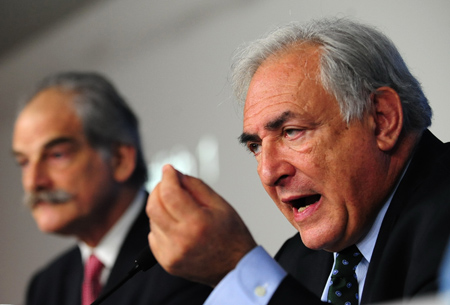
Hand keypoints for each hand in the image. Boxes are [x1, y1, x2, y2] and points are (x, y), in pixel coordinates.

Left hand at [146, 164, 256, 285]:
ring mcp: (172, 254)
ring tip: (177, 208)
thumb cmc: (231, 236)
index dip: (167, 177)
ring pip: (152, 220)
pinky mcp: (167, 262)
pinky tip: (175, 225)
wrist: (235, 267)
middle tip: (167, 184)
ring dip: (160, 207)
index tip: (168, 170)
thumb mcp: (220, 204)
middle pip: (153, 206)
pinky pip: (153, 236)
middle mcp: (181, 240)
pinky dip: (160, 225)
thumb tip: (176, 174)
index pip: (170, 193)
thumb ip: (195, 186)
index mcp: (197, 223)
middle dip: (158, 189)